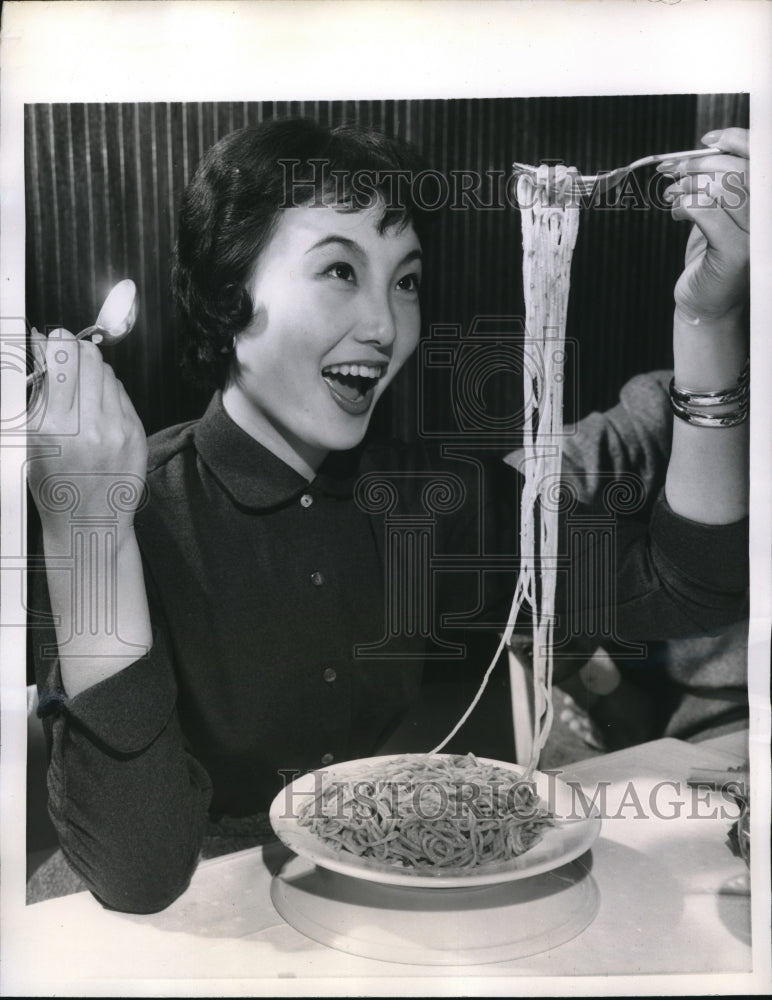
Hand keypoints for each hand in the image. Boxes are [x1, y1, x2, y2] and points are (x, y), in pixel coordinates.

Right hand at [27, 329, 147, 531]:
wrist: (89, 523)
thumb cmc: (55, 485)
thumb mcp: (31, 441)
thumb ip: (39, 394)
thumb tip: (46, 346)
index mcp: (50, 428)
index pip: (60, 358)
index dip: (56, 341)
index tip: (51, 341)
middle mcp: (85, 426)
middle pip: (87, 357)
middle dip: (74, 351)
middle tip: (66, 359)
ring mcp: (115, 429)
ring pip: (106, 372)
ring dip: (91, 372)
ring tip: (80, 391)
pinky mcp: (135, 433)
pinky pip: (121, 393)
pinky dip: (107, 392)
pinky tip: (98, 409)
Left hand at [659, 127, 748, 322]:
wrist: (705, 302)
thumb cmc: (711, 258)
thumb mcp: (719, 215)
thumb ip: (721, 186)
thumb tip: (704, 151)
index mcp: (765, 202)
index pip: (760, 158)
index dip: (736, 141)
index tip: (707, 141)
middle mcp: (767, 216)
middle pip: (739, 170)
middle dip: (700, 165)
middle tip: (674, 171)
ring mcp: (757, 235)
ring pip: (723, 189)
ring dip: (689, 186)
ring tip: (672, 194)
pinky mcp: (738, 252)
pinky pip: (708, 213)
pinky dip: (686, 206)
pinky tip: (677, 213)